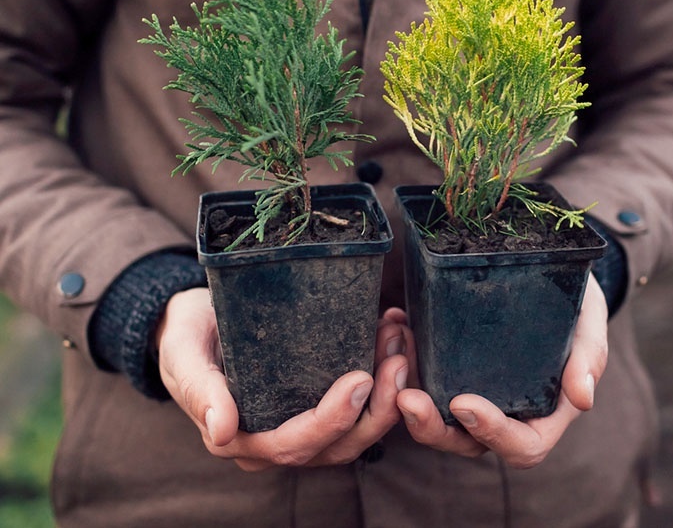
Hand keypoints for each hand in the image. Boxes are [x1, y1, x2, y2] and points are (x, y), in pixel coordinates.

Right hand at [156, 288, 411, 470]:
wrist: (196, 318)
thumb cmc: (186, 336)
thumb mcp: (182, 354)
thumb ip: (199, 389)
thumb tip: (221, 431)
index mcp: (242, 440)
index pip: (295, 445)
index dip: (333, 418)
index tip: (362, 378)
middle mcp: (277, 442)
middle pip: (339, 444)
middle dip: (377, 407)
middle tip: (398, 357)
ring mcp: (304, 426)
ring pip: (359, 429)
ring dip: (390, 392)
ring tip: (400, 342)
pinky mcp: (322, 402)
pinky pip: (363, 404)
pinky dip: (385, 376)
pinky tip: (394, 334)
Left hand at [396, 273, 608, 468]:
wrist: (555, 277)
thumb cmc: (579, 307)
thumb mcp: (589, 324)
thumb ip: (589, 357)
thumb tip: (584, 398)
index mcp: (544, 416)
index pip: (520, 446)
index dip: (491, 433)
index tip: (464, 402)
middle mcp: (505, 415)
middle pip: (466, 442)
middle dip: (432, 427)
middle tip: (406, 397)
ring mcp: (475, 395)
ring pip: (435, 417)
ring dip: (408, 394)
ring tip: (396, 353)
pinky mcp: (452, 371)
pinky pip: (422, 379)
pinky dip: (405, 358)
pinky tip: (397, 322)